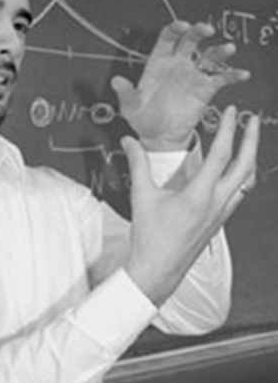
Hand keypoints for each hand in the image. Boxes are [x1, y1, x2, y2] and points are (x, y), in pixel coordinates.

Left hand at [113, 21, 250, 151]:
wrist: (159, 137)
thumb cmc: (143, 119)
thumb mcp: (130, 107)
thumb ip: (126, 93)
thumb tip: (115, 81)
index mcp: (158, 63)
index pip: (168, 39)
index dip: (175, 29)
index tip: (183, 25)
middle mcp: (178, 65)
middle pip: (191, 41)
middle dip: (198, 32)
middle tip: (205, 30)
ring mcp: (193, 75)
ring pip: (209, 56)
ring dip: (219, 51)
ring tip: (227, 49)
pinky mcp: (205, 89)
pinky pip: (222, 78)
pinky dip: (233, 75)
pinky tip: (241, 74)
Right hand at [123, 106, 258, 305]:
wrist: (158, 270)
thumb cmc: (150, 238)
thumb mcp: (142, 197)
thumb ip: (138, 165)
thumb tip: (130, 143)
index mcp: (199, 195)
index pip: (221, 154)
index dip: (228, 129)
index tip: (232, 112)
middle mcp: (217, 203)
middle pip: (246, 165)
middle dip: (251, 140)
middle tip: (251, 121)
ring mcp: (221, 214)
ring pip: (247, 181)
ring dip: (250, 158)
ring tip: (249, 143)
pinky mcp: (219, 221)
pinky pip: (240, 194)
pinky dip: (243, 178)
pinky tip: (236, 174)